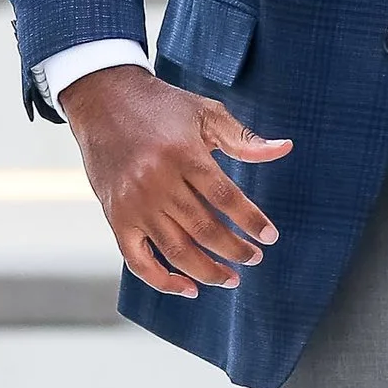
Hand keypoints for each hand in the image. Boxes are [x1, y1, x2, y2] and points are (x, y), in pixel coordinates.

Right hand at [62, 67, 291, 298]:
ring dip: (208, 272)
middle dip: (235, 250)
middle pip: (204, 229)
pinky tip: (188, 288)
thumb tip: (284, 148)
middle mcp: (155, 181)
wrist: (103, 99)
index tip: (269, 237)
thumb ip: (243, 138)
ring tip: (231, 278)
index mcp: (182, 153)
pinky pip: (137, 261)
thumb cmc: (159, 106)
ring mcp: (133, 203)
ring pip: (176, 250)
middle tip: (255, 258)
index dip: (251, 221)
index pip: (225, 197)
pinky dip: (162, 281)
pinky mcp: (115, 217)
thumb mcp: (205, 112)